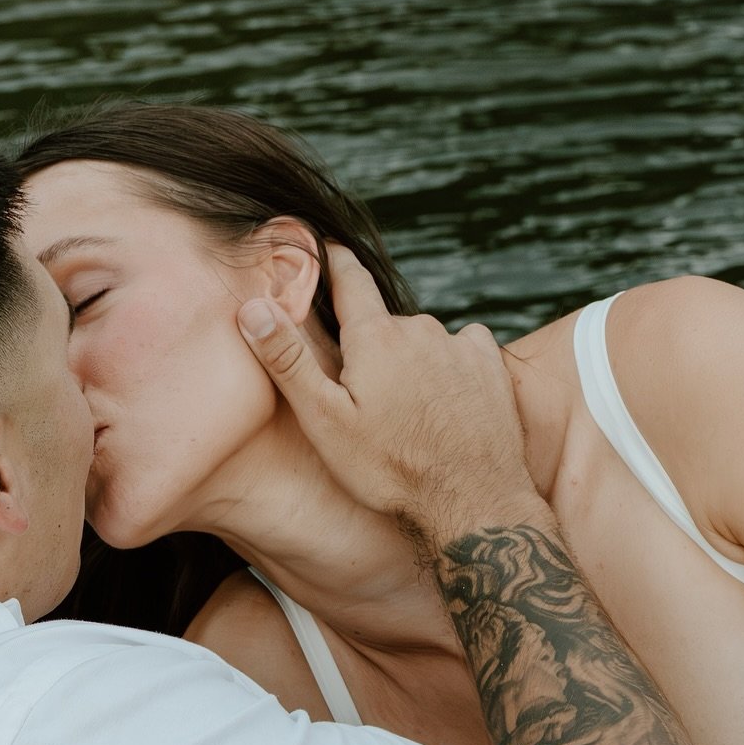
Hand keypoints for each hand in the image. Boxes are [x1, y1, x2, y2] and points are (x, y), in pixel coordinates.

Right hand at [237, 246, 535, 546]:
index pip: (349, 277)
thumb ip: (289, 361)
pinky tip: (444, 401)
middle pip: (384, 321)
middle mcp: (420, 329)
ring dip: (410, 361)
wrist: (473, 500)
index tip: (324, 244)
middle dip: (370, 342)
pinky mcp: (490, 365)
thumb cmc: (390, 469)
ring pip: (422, 340)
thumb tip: (253, 307)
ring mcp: (459, 345)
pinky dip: (449, 366)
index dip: (334, 260)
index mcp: (375, 337)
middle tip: (361, 389)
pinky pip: (462, 349)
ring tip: (403, 409)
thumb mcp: (325, 421)